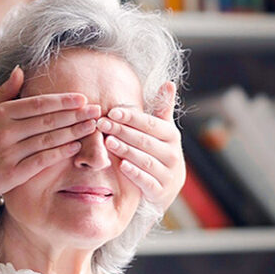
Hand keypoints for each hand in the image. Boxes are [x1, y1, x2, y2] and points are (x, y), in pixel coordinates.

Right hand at [0, 66, 100, 198]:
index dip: (62, 101)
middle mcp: (4, 132)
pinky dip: (60, 153)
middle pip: (47, 121)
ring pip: (48, 140)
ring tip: (92, 127)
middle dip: (75, 115)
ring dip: (73, 133)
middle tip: (97, 110)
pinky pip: (41, 160)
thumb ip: (5, 91)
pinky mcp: (12, 174)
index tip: (82, 98)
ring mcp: (8, 153)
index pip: (38, 104)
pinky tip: (75, 147)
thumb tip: (20, 69)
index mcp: (1, 114)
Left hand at [96, 82, 183, 210]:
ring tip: (107, 142)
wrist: (167, 186)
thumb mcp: (162, 130)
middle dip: (122, 131)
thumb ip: (162, 108)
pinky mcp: (160, 191)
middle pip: (145, 140)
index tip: (112, 111)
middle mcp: (172, 154)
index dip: (131, 117)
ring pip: (145, 160)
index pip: (150, 124)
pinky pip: (147, 181)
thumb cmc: (159, 151)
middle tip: (102, 124)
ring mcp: (168, 173)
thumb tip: (168, 83)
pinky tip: (121, 166)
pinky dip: (135, 173)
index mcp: (171, 136)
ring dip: (126, 150)